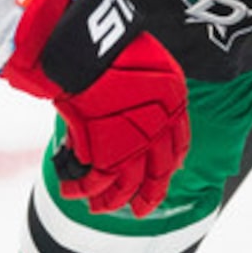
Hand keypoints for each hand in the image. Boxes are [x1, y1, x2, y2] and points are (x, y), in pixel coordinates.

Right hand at [0, 0, 188, 216]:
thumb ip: (143, 90)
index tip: (164, 175)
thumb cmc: (107, 43)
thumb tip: (129, 111)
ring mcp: (135, 142)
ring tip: (100, 208)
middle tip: (141, 209)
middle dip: (148, 194)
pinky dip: (83, 190)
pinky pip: (97, 181)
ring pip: (128, 185)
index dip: (169, 165)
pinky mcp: (106, 151)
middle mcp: (161, 126)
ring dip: (113, 200)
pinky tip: (72, 193)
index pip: (179, 145)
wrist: (87, 45)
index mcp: (175, 102)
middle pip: (159, 173)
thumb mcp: (141, 62)